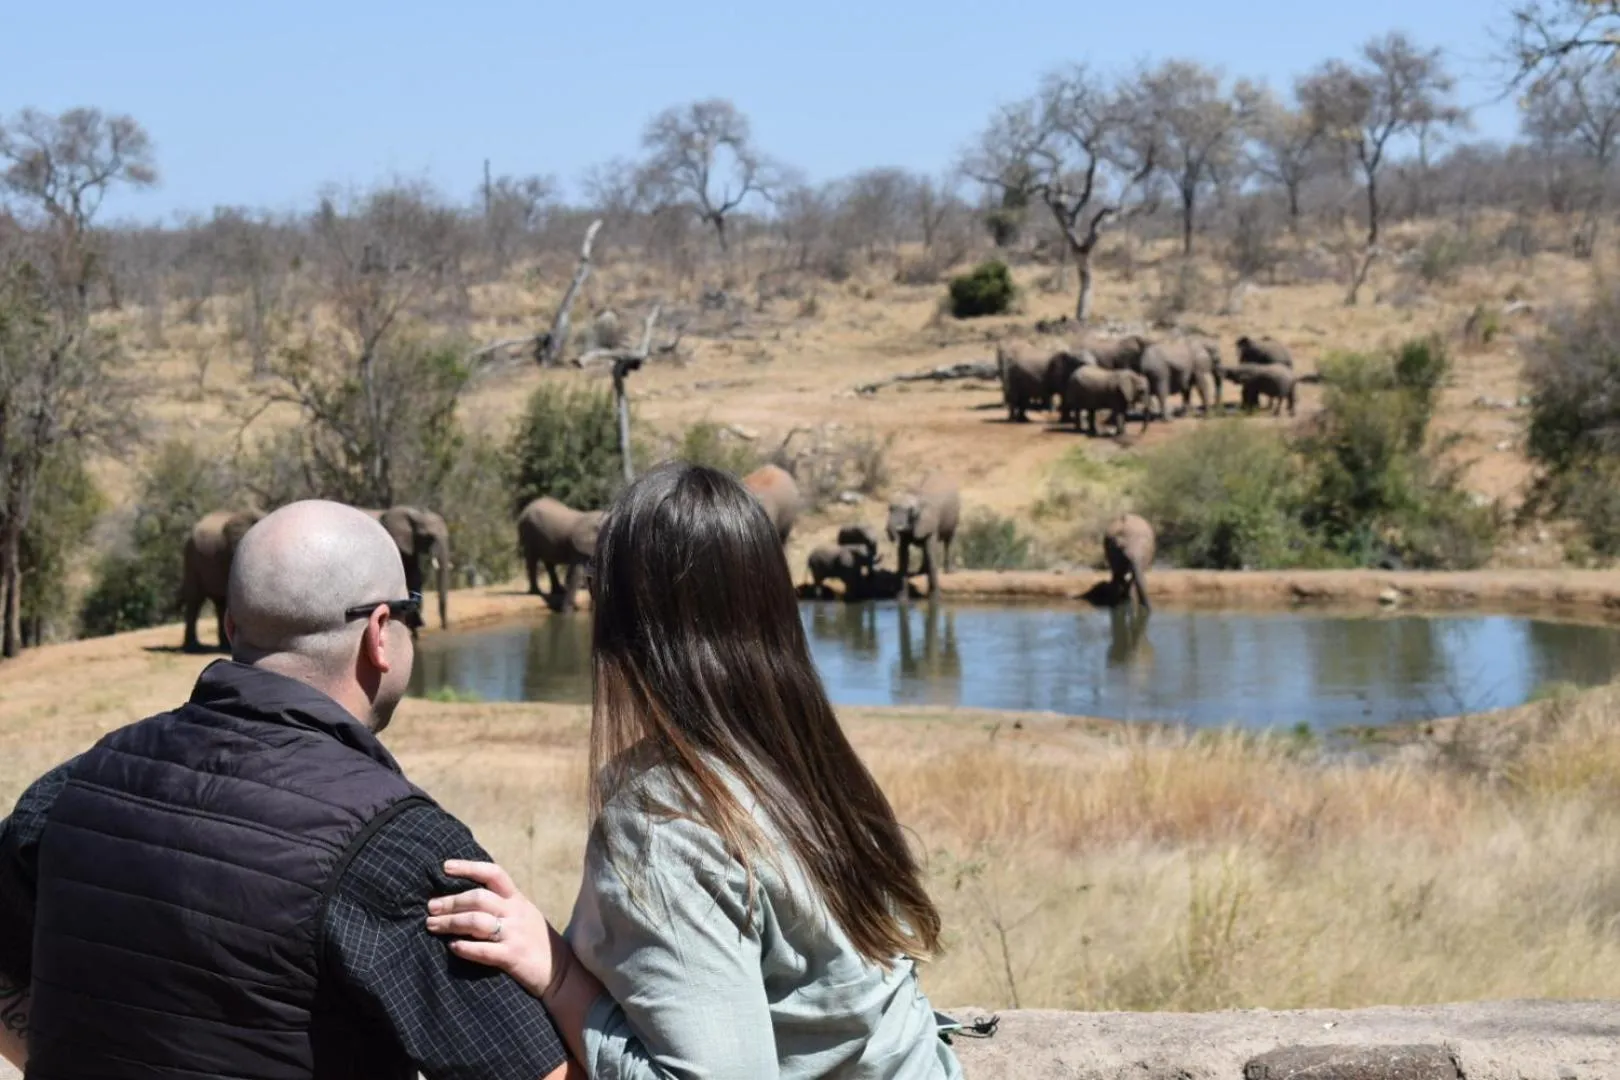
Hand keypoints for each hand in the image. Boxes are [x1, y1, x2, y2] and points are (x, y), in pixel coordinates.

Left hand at [426, 860, 563, 999]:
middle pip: (478, 898)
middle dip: (450, 902)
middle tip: (430, 907)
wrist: (562, 972)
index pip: (493, 874)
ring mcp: (515, 934)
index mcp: (518, 899)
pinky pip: (484, 950)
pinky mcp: (513, 957)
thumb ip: (503, 905)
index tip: (445, 867)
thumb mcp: (525, 914)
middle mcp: (516, 912)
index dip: (469, 867)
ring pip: (476, 922)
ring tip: (432, 926)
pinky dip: (465, 948)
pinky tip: (452, 947)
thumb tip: (467, 898)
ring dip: (451, 922)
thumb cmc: (537, 942)